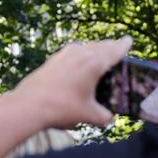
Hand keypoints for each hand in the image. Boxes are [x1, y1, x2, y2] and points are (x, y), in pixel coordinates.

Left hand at [13, 37, 131, 128]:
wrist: (28, 105)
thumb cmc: (60, 108)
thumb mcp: (88, 115)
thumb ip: (103, 116)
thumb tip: (108, 117)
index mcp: (94, 63)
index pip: (114, 50)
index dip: (124, 45)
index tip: (129, 40)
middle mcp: (81, 53)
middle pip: (101, 45)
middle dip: (110, 47)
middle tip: (117, 48)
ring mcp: (65, 54)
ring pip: (86, 47)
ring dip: (95, 50)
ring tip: (100, 57)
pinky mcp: (53, 59)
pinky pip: (73, 52)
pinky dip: (81, 55)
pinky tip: (79, 66)